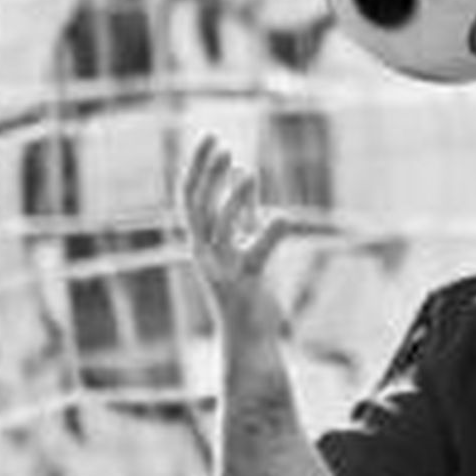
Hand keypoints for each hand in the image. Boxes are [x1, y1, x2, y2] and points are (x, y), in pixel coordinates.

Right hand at [179, 132, 289, 333]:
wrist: (249, 338)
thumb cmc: (246, 289)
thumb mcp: (243, 240)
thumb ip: (242, 208)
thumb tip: (241, 170)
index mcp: (202, 241)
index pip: (190, 197)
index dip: (198, 167)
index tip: (212, 137)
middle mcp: (204, 254)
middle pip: (195, 207)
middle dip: (205, 175)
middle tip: (221, 144)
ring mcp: (222, 271)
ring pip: (219, 230)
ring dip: (233, 200)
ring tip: (250, 174)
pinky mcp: (245, 287)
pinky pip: (254, 257)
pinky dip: (268, 236)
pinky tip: (285, 218)